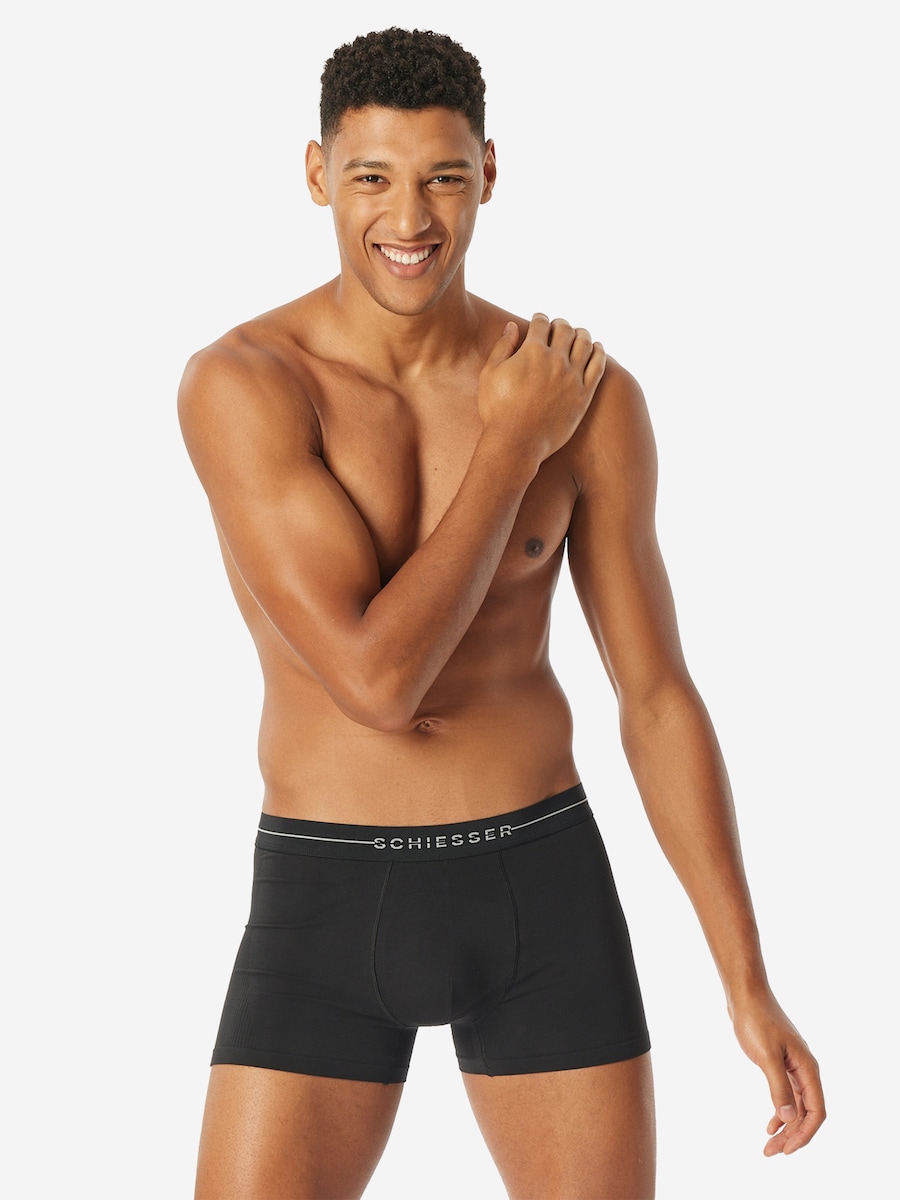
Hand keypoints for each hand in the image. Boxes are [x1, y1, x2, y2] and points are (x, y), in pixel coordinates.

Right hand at [478, 313, 605, 466]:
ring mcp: (572, 377)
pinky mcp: (584, 394)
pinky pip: (598, 365)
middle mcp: (555, 360)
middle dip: (560, 324)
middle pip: (565, 329)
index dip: (539, 318)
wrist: (516, 442)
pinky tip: (596, 348)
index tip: (538, 320)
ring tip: (578, 334)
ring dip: (581, 333)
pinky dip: (599, 351)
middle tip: (557, 326)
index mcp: (532, 352)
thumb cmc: (498, 410)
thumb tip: (512, 325)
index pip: (541, 323)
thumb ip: (502, 347)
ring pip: (585, 343)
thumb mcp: (490, 374)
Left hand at [730, 989, 825, 1154]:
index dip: (805, 1134)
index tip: (786, 1150)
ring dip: (786, 1127)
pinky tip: (770, 1124)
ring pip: (797, 1105)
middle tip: (770, 1152)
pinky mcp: (780, 1063)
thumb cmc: (756, 1020)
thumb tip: (789, 1118)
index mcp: (808, 1068)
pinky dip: (780, 1111)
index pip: (816, 1111)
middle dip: (792, 1136)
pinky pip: (787, 1094)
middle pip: (807, 1112)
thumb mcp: (766, 1055)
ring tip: (769, 1145)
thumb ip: (778, 1087)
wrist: (746, 995)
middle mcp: (805, 1069)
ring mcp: (793, 1066)